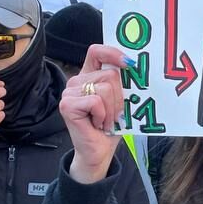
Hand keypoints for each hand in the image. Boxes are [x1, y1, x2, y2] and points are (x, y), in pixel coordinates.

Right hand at [61, 45, 126, 182]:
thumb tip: (135, 68)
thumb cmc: (110, 126)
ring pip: (105, 88)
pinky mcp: (67, 105)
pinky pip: (96, 101)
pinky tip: (98, 125)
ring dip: (112, 110)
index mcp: (89, 76)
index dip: (113, 53)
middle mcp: (76, 81)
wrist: (98, 152)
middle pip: (110, 74)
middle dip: (119, 97)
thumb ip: (122, 83)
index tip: (129, 64)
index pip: (97, 51)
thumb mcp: (120, 101)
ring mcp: (69, 93)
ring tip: (106, 121)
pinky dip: (103, 116)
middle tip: (114, 115)